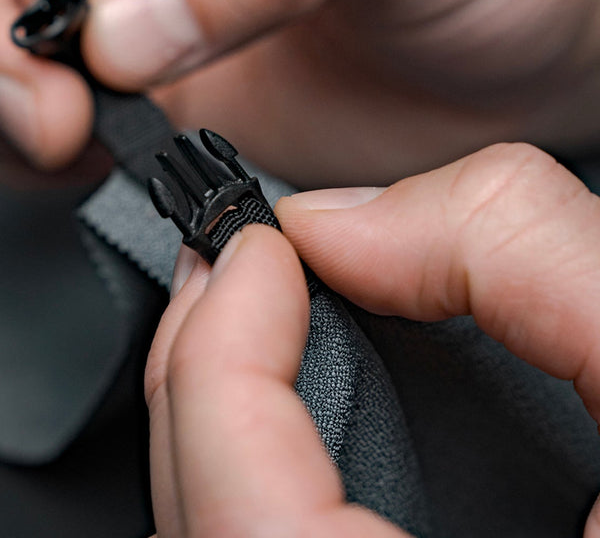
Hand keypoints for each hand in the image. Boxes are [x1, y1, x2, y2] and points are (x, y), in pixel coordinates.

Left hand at [147, 142, 599, 535]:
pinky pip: (277, 531)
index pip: (245, 518)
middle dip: (203, 372)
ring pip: (231, 530)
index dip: (218, 356)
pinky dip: (271, 454)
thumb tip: (345, 221)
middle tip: (234, 268)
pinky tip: (304, 396)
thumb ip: (524, 256)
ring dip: (224, 412)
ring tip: (249, 314)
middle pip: (210, 524)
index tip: (257, 248)